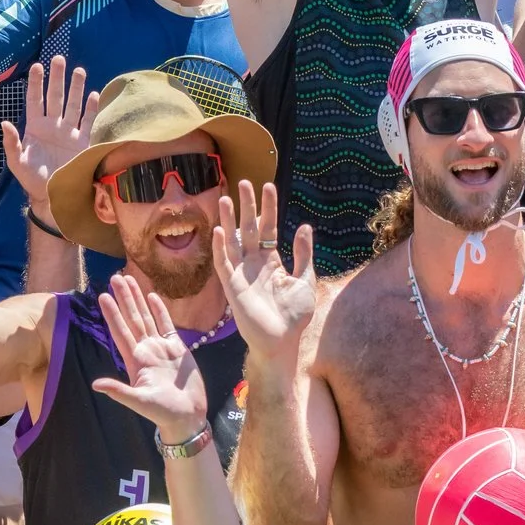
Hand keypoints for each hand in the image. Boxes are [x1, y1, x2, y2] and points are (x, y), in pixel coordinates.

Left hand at [1, 57, 96, 227]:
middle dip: (57, 78)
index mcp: (35, 127)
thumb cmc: (31, 180)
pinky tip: (93, 94)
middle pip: (55, 96)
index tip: (37, 65)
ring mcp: (68, 133)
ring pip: (72, 104)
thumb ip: (11, 143)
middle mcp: (53, 126)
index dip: (36, 83)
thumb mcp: (17, 162)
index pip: (35, 99)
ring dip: (75, 88)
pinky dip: (91, 109)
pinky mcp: (82, 143)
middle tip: (59, 59)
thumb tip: (4, 123)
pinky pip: (87, 122)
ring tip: (79, 70)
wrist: (53, 196)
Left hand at [90, 271, 210, 440]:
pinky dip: (159, 311)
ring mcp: (160, 349)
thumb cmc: (163, 413)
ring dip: (138, 299)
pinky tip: (152, 297)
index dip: (112, 314)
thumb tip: (96, 384)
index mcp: (136, 361)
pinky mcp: (177, 349)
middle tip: (114, 277)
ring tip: (129, 280)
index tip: (103, 296)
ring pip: (146, 318)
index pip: (121, 332)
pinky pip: (166, 325)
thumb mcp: (140, 402)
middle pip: (132, 319)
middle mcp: (146, 351)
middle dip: (124, 298)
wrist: (188, 417)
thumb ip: (119, 392)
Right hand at [213, 180, 318, 360]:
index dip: (268, 208)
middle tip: (244, 182)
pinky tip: (219, 230)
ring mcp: (241, 274)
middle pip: (249, 229)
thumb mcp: (305, 280)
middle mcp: (254, 264)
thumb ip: (303, 254)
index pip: (269, 228)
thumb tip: (304, 226)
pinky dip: (221, 248)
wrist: (283, 342)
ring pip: (232, 241)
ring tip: (225, 198)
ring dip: (228, 220)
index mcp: (271, 261)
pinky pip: (224, 264)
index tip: (268, 186)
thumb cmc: (294, 317)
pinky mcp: (232, 287)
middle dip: (246, 206)